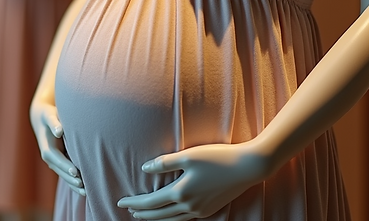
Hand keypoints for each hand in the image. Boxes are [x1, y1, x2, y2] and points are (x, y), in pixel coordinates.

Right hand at [30, 98, 84, 195]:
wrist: (42, 119)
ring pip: (64, 176)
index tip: (75, 172)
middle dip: (71, 179)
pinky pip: (67, 174)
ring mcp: (54, 161)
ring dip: (73, 185)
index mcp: (46, 148)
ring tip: (86, 192)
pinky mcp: (60, 162)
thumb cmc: (48, 115)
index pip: (56, 159)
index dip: (65, 166)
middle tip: (84, 186)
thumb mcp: (49, 115)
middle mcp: (49, 157)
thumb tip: (59, 131)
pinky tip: (85, 190)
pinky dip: (74, 182)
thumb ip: (54, 122)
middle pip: (61, 171)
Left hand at [116, 141, 271, 219]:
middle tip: (129, 211)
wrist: (248, 167)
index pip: (150, 203)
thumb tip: (144, 168)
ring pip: (172, 219)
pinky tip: (170, 213)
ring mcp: (201, 210)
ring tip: (145, 215)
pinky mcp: (210, 209)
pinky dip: (172, 218)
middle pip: (159, 215)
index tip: (120, 202)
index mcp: (180, 192)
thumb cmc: (217, 157)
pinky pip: (185, 218)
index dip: (134, 203)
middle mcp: (189, 206)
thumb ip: (164, 163)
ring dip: (156, 218)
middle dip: (142, 214)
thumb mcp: (188, 155)